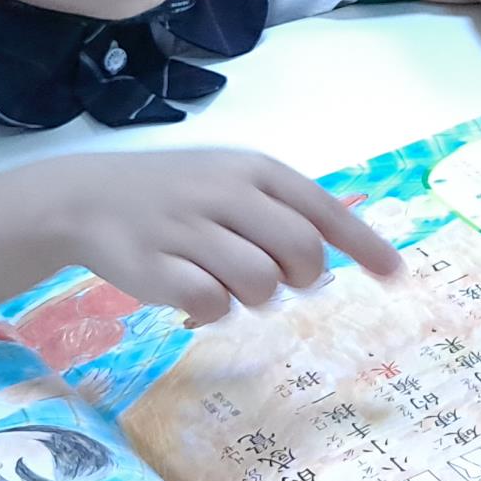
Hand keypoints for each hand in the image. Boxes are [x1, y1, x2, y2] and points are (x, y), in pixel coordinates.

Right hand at [27, 150, 399, 324]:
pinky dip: (211, 310)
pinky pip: (213, 305)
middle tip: (278, 277)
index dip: (363, 244)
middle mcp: (225, 193)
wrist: (84, 198)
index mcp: (252, 170)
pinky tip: (190, 292)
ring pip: (261, 283)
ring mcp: (189, 229)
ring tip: (223, 277)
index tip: (396, 274)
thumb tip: (340, 250)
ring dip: (253, 294)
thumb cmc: (174, 194)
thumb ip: (283, 209)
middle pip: (302, 253)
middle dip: (302, 276)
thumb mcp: (231, 181)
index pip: (323, 209)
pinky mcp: (157, 268)